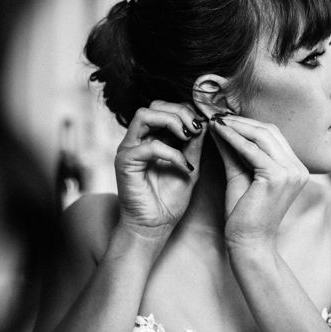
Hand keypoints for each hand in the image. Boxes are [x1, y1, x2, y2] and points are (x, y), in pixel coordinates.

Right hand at [115, 101, 205, 242]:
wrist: (155, 227)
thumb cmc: (170, 199)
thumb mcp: (190, 165)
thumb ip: (194, 144)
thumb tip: (205, 121)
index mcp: (152, 137)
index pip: (166, 107)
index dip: (187, 110)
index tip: (205, 125)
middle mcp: (138, 139)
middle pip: (155, 105)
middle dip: (180, 111)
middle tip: (197, 128)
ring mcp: (129, 148)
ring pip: (145, 115)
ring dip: (171, 121)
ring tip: (188, 137)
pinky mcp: (125, 162)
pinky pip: (148, 146)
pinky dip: (171, 152)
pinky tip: (184, 166)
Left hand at [209, 114, 307, 250]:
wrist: (249, 243)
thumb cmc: (244, 214)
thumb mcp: (239, 174)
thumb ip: (233, 150)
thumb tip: (220, 125)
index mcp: (295, 168)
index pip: (272, 136)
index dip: (247, 124)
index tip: (224, 117)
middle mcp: (298, 168)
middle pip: (269, 131)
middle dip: (241, 121)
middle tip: (217, 114)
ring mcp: (291, 172)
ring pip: (262, 136)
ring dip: (236, 126)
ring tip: (215, 120)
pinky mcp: (278, 177)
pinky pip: (252, 150)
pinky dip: (234, 138)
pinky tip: (218, 131)